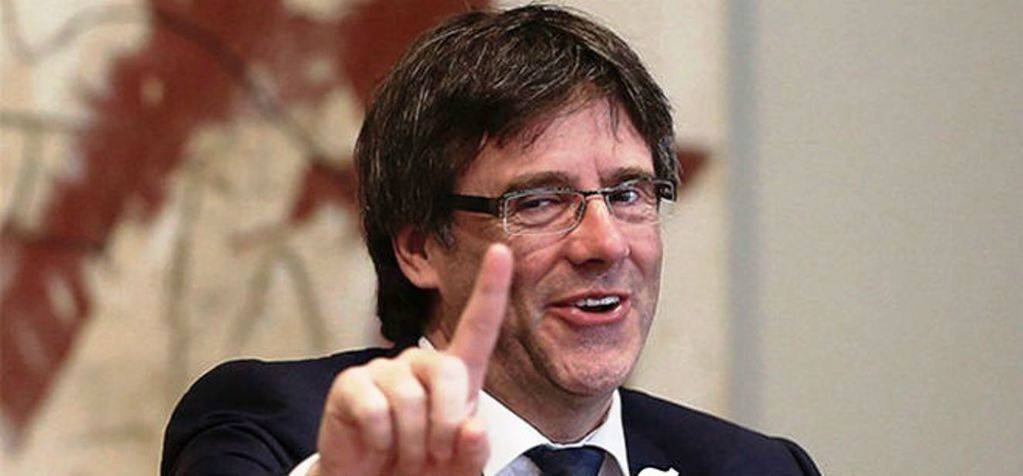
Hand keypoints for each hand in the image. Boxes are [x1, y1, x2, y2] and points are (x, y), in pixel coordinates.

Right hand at [309, 244, 512, 475]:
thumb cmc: (420, 471)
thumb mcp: (458, 467)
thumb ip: (473, 451)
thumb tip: (471, 427)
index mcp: (455, 376)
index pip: (478, 326)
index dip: (491, 289)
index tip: (503, 252)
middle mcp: (419, 363)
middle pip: (448, 370)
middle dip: (445, 424)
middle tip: (431, 454)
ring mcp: (383, 371)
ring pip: (409, 399)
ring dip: (411, 442)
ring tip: (401, 453)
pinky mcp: (351, 385)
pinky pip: (376, 411)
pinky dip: (380, 442)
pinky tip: (375, 446)